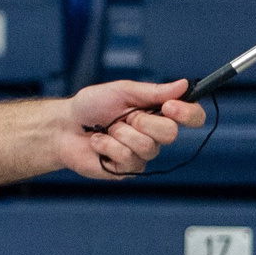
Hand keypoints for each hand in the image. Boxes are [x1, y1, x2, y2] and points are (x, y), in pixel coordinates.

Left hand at [59, 79, 205, 180]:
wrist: (64, 127)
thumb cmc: (91, 106)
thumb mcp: (121, 91)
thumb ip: (153, 91)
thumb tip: (184, 84)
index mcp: (158, 112)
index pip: (191, 116)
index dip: (188, 113)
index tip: (170, 106)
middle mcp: (155, 135)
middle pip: (171, 133)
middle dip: (143, 122)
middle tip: (124, 117)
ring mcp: (142, 154)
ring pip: (147, 147)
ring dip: (121, 134)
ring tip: (106, 130)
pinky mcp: (127, 169)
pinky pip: (127, 159)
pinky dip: (107, 146)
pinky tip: (98, 143)